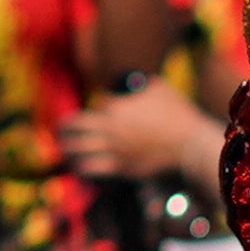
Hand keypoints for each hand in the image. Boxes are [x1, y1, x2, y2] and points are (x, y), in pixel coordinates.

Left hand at [72, 82, 217, 178]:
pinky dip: (82, 168)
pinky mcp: (122, 168)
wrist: (190, 145)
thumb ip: (144, 84)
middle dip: (65, 127)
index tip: (95, 109)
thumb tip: (139, 81)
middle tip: (58, 129)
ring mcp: (115, 149)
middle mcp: (111, 129)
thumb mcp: (161, 89)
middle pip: (77, 127)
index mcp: (117, 107)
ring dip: (68, 149)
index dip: (96, 106)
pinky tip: (78, 168)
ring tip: (63, 150)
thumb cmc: (178, 115)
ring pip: (80, 150)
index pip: (96, 103)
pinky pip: (93, 169)